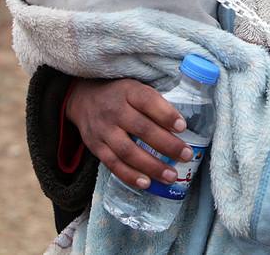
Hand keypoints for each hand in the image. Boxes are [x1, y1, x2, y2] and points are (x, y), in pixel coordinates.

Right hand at [65, 77, 192, 189]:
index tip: (182, 126)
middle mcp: (115, 110)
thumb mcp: (135, 86)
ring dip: (151, 166)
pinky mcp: (96, 147)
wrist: (82, 97)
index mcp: (129, 91)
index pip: (148, 101)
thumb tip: (185, 120)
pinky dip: (130, 176)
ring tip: (171, 176)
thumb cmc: (119, 94)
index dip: (165, 114)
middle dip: (166, 145)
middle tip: (186, 155)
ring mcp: (104, 130)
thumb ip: (155, 100)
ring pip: (128, 151)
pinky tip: (147, 183)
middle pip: (142, 129)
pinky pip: (113, 164)